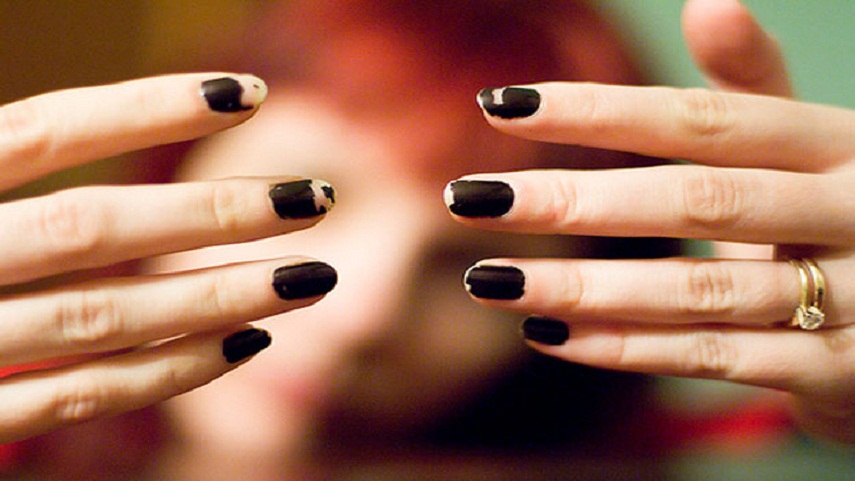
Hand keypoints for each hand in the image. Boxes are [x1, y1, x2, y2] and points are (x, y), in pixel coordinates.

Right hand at [0, 74, 337, 442]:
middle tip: (313, 199)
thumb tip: (111, 120)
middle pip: (94, 227)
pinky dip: (170, 372)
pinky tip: (246, 342)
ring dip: (218, 296)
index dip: (149, 108)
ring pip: (104, 316)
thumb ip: (7, 164)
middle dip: (213, 213)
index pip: (47, 130)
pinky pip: (83, 395)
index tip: (249, 94)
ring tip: (310, 276)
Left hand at [445, 0, 854, 442]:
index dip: (599, 111)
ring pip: (698, 290)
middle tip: (468, 200)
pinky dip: (628, 349)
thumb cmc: (837, 219)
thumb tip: (708, 2)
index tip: (500, 107)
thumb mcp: (811, 149)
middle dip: (574, 202)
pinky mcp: (838, 371)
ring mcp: (853, 296)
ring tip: (490, 279)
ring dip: (584, 288)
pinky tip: (547, 334)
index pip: (702, 119)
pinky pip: (717, 359)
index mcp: (835, 144)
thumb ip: (754, 89)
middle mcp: (850, 211)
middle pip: (694, 199)